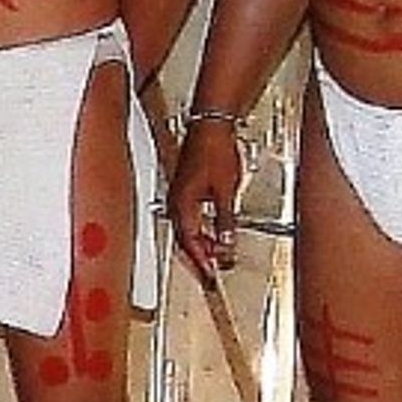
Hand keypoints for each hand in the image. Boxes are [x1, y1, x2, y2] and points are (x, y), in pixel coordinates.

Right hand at [168, 121, 245, 279]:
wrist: (211, 125)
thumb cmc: (215, 149)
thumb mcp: (226, 191)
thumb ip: (225, 221)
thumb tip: (226, 244)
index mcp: (181, 205)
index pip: (190, 244)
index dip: (202, 263)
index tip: (211, 276)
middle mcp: (175, 202)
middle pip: (185, 240)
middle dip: (200, 257)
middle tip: (212, 272)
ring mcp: (178, 194)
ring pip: (187, 229)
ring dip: (201, 244)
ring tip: (216, 254)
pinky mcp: (184, 187)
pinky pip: (189, 217)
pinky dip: (201, 229)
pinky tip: (212, 231)